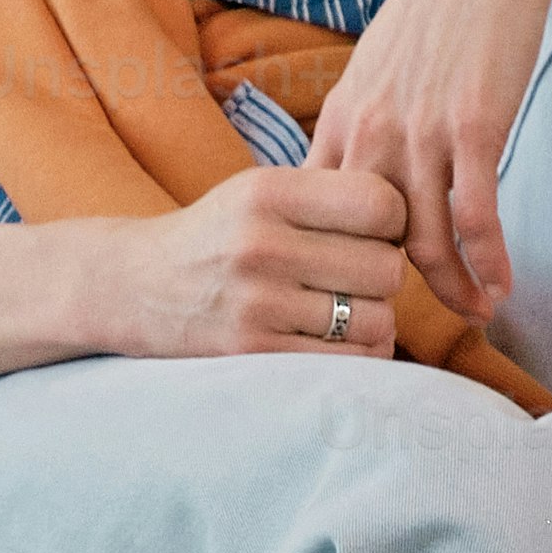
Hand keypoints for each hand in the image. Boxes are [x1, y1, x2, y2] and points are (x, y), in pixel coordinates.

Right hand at [79, 157, 418, 369]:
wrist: (130, 286)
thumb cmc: (215, 237)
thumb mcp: (259, 191)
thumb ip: (329, 196)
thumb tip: (422, 217)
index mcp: (269, 191)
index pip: (383, 202)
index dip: (393, 222)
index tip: (369, 235)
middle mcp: (262, 243)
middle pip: (387, 268)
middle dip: (383, 278)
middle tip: (355, 280)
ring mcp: (256, 301)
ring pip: (375, 320)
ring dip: (373, 322)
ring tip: (342, 313)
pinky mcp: (251, 351)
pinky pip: (347, 361)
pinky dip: (356, 356)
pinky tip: (333, 342)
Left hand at [299, 0, 551, 327]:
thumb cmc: (437, 6)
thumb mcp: (377, 70)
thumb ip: (367, 127)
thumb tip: (365, 181)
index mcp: (339, 123)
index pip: (317, 219)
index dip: (329, 268)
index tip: (346, 304)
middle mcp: (368, 135)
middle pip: (367, 243)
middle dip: (388, 294)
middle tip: (410, 331)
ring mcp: (418, 133)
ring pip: (424, 241)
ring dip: (452, 289)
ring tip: (474, 313)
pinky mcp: (472, 126)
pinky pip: (475, 216)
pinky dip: (488, 260)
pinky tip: (501, 285)